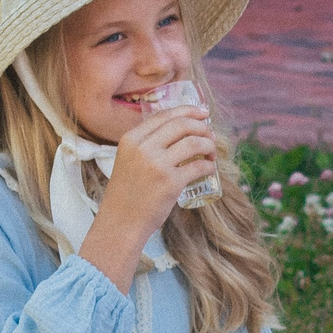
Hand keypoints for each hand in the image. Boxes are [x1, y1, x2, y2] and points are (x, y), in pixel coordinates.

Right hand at [80, 105, 215, 285]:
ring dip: (209, 144)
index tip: (203, 113)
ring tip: (211, 153)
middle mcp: (143, 148)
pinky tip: (208, 168)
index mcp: (131, 139)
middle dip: (202, 127)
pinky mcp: (170, 183)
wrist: (120, 222)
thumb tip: (181, 129)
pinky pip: (199, 165)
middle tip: (211, 135)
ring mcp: (157, 165)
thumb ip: (147, 144)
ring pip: (194, 142)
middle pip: (182, 124)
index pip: (164, 115)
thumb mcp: (129, 160)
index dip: (188, 110)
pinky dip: (208, 165)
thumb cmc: (127, 193)